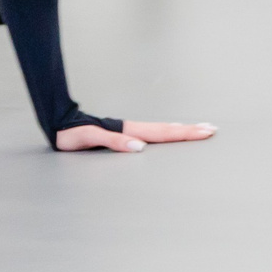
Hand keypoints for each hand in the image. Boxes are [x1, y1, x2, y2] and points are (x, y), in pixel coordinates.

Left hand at [55, 120, 217, 153]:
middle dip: (191, 130)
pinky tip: (172, 133)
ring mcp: (130, 130)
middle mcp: (133, 130)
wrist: (59, 124)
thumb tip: (140, 147)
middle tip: (212, 129)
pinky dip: (168, 132)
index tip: (205, 131)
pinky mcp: (125, 134)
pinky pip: (153, 133)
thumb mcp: (88, 139)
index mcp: (129, 131)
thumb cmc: (70, 134)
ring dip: (182, 130)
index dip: (185, 133)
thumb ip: (114, 142)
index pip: (162, 133)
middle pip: (167, 130)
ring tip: (200, 128)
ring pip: (162, 130)